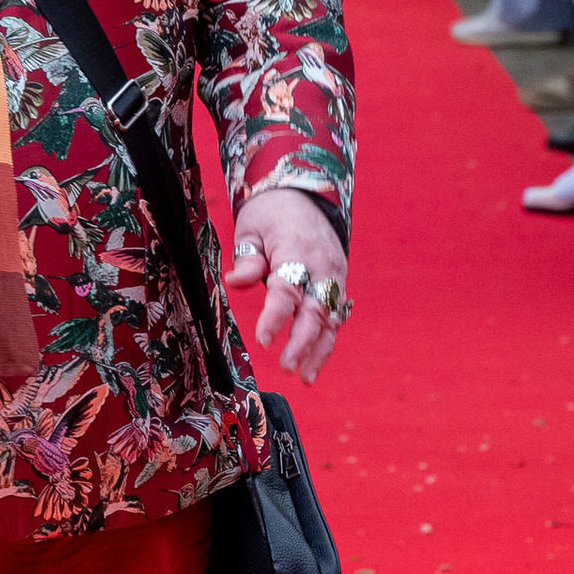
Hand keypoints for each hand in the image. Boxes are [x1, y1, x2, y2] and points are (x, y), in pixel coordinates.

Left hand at [226, 184, 349, 383]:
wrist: (306, 194)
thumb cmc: (272, 213)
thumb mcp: (251, 227)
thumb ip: (248, 258)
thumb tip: (234, 282)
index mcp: (296, 250)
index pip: (286, 289)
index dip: (275, 316)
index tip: (262, 340)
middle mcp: (321, 266)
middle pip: (315, 310)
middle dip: (303, 343)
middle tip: (287, 368)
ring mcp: (334, 276)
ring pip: (331, 319)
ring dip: (320, 350)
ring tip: (305, 378)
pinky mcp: (339, 283)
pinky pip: (336, 315)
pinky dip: (327, 340)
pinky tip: (314, 362)